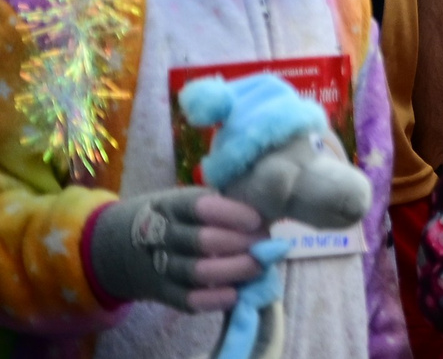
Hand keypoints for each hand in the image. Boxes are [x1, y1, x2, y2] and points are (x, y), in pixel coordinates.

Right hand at [86, 187, 267, 312]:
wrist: (118, 244)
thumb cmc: (172, 217)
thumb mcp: (186, 200)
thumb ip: (219, 204)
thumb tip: (266, 212)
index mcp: (171, 205)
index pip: (201, 207)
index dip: (232, 214)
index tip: (257, 220)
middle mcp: (161, 235)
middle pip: (201, 241)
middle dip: (239, 243)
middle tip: (265, 242)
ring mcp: (159, 265)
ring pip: (196, 272)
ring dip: (233, 270)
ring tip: (259, 265)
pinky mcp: (160, 292)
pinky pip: (186, 299)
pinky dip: (213, 298)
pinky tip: (235, 294)